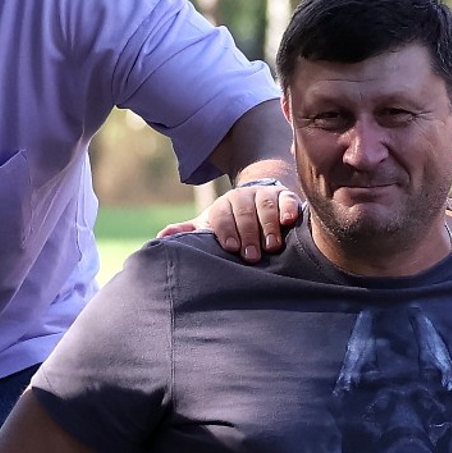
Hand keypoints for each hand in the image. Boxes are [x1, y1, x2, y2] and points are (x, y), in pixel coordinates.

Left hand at [175, 172, 303, 263]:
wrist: (256, 199)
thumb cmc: (231, 222)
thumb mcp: (210, 225)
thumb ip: (189, 231)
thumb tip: (161, 236)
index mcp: (223, 206)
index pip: (222, 217)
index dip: (226, 231)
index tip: (231, 248)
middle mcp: (243, 198)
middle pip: (245, 214)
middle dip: (248, 235)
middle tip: (252, 256)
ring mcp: (265, 196)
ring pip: (266, 208)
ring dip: (269, 226)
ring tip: (272, 247)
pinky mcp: (285, 197)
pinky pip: (287, 200)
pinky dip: (289, 209)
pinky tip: (289, 221)